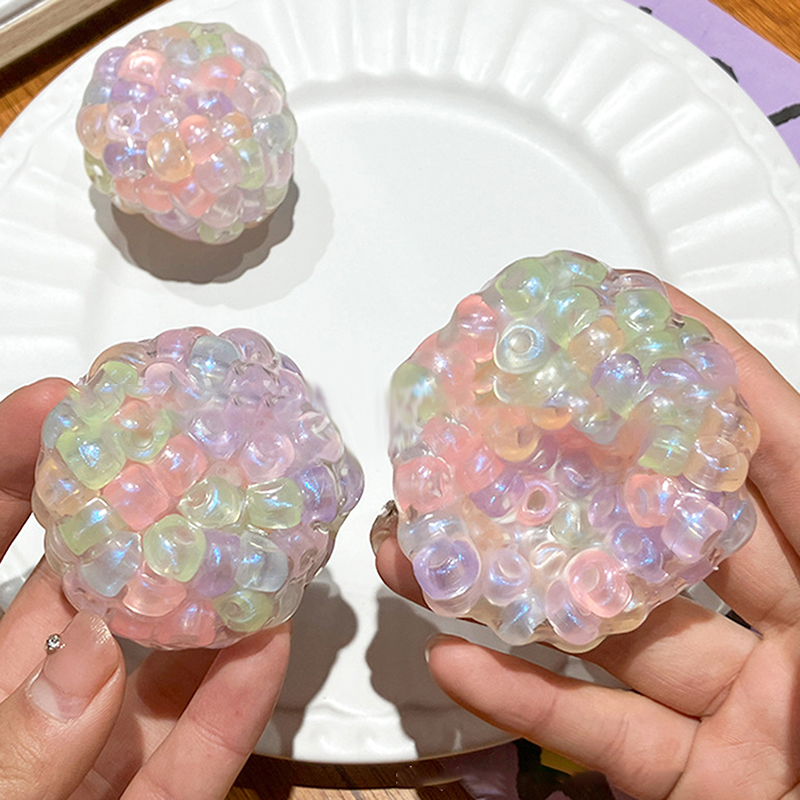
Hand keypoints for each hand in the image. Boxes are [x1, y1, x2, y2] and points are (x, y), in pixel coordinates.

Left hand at [0, 379, 289, 799]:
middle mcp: (30, 712)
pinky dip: (238, 700)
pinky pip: (196, 751)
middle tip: (189, 454)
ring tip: (253, 533)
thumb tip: (90, 654)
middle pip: (81, 593)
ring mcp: (91, 760)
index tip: (58, 404)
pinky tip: (271, 642)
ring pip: (154, 667)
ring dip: (209, 600)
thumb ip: (20, 751)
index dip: (11, 471)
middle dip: (136, 519)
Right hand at [375, 288, 799, 799]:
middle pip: (664, 530)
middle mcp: (793, 633)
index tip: (632, 310)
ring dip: (515, 593)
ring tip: (431, 547)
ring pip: (607, 633)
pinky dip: (526, 702)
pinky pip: (598, 733)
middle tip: (500, 429)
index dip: (708, 371)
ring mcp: (734, 708)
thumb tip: (769, 458)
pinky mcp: (689, 778)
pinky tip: (457, 661)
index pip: (774, 447)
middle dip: (576, 476)